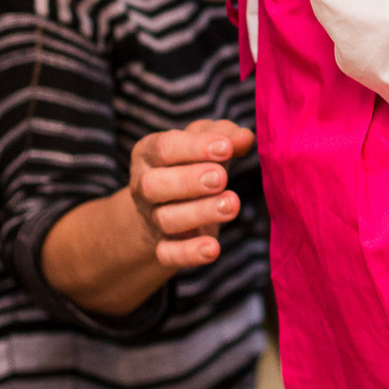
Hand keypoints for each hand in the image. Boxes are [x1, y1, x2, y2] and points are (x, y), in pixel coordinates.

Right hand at [128, 118, 254, 271]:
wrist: (171, 203)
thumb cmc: (193, 162)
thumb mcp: (206, 141)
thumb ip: (225, 134)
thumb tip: (244, 138)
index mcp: (149, 154)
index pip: (164, 148)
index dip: (194, 147)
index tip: (226, 147)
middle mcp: (144, 186)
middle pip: (154, 185)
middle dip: (188, 181)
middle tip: (221, 177)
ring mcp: (152, 218)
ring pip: (166, 219)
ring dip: (199, 213)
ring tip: (231, 204)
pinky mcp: (164, 245)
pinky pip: (168, 254)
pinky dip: (188, 254)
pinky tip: (214, 249)